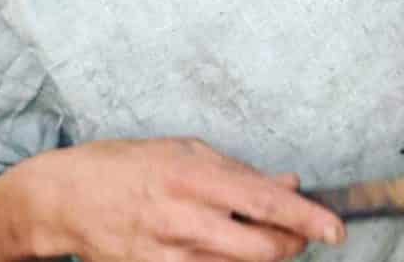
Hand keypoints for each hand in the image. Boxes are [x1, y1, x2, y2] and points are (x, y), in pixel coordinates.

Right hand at [32, 138, 344, 261]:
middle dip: (292, 244)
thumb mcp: (188, 152)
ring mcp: (169, 254)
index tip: (335, 229)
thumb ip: (241, 172)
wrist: (67, 197)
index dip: (306, 218)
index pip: (265, 202)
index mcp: (195, 176)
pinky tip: (228, 250)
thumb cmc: (132, 164)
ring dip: (266, 257)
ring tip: (268, 239)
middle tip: (303, 234)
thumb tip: (290, 184)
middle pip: (261, 248)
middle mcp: (185, 218)